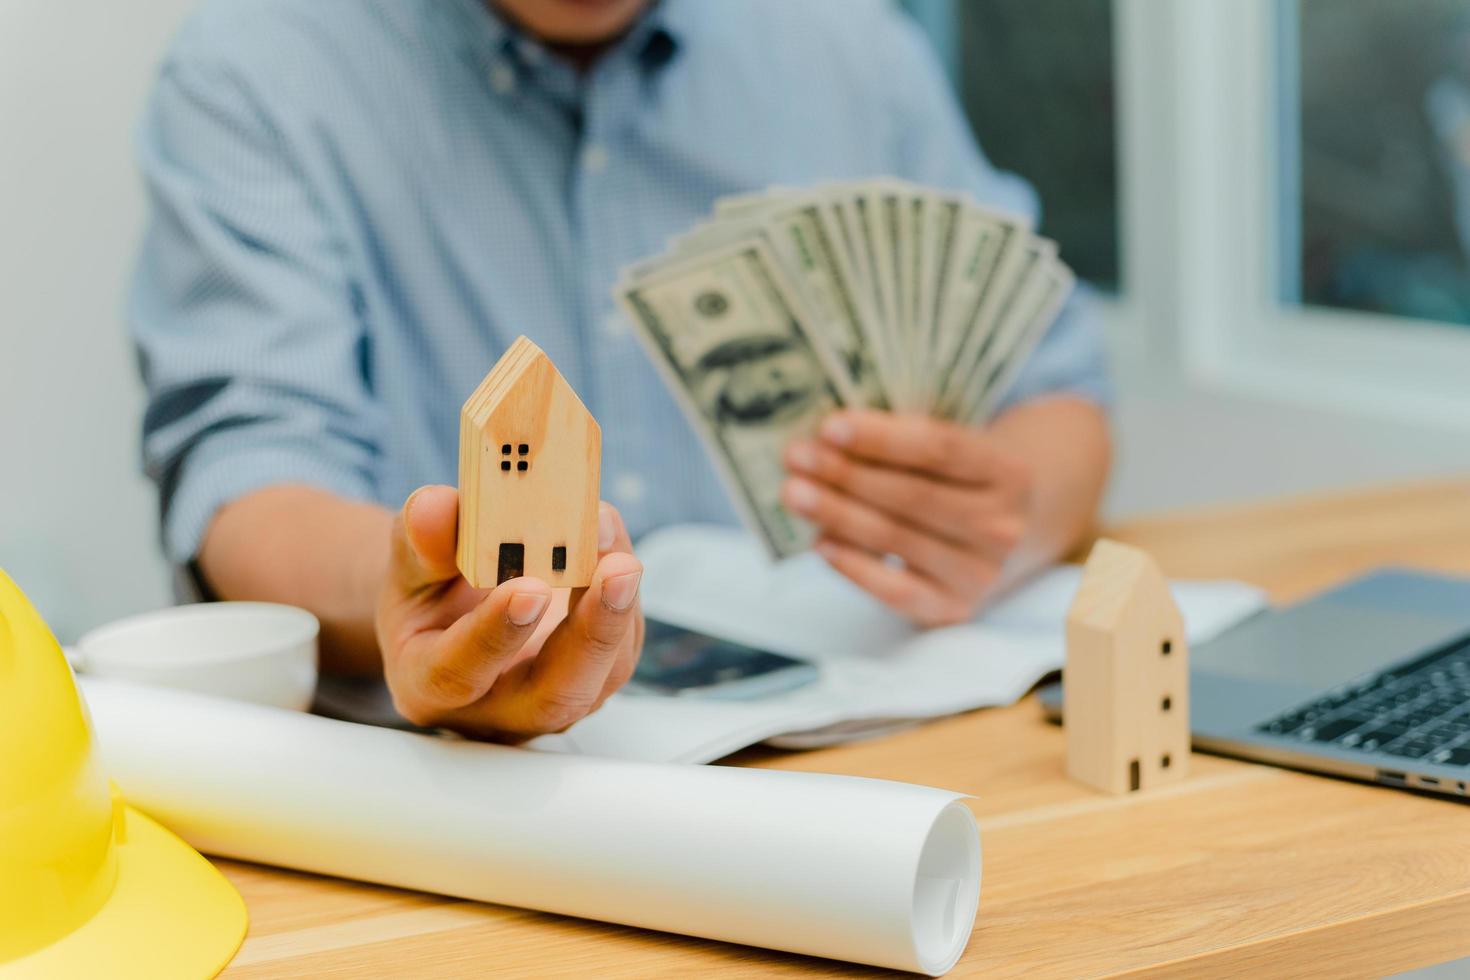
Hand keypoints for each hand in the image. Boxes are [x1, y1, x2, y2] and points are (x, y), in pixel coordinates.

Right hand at [375, 486, 643, 739]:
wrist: (453, 620)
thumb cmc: (427, 597)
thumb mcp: (408, 566)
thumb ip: (420, 542)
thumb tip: (435, 505)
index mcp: (429, 686)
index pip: (460, 674)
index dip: (495, 635)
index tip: (528, 587)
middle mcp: (495, 710)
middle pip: (554, 697)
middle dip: (594, 633)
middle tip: (619, 570)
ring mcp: (549, 703)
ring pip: (602, 676)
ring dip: (619, 609)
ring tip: (616, 545)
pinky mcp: (590, 681)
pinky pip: (620, 650)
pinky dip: (624, 597)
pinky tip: (614, 546)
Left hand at [781, 410, 1032, 626]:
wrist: (1014, 531)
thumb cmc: (964, 479)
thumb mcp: (958, 449)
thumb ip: (906, 440)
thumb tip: (826, 439)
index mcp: (1009, 470)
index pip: (940, 448)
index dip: (882, 438)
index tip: (829, 426)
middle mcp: (1003, 526)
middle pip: (913, 496)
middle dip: (846, 474)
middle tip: (796, 456)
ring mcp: (980, 573)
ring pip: (897, 538)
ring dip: (837, 514)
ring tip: (794, 492)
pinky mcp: (952, 608)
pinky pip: (896, 590)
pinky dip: (854, 566)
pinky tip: (820, 543)